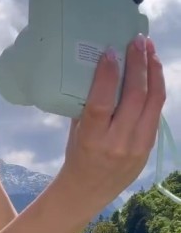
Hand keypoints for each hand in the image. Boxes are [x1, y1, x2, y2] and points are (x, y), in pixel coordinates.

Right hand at [61, 35, 165, 203]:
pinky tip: (153, 73)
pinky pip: (156, 112)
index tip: (111, 51)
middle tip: (137, 42)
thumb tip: (99, 69)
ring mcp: (138, 146)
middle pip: (135, 97)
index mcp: (92, 140)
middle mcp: (118, 143)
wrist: (89, 191)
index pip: (103, 103)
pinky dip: (156, 89)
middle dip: (138, 65)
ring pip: (154, 102)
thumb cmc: (77, 156)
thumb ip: (87, 104)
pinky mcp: (149, 147)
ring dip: (154, 72)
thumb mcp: (75, 131)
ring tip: (150, 50)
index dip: (108, 75)